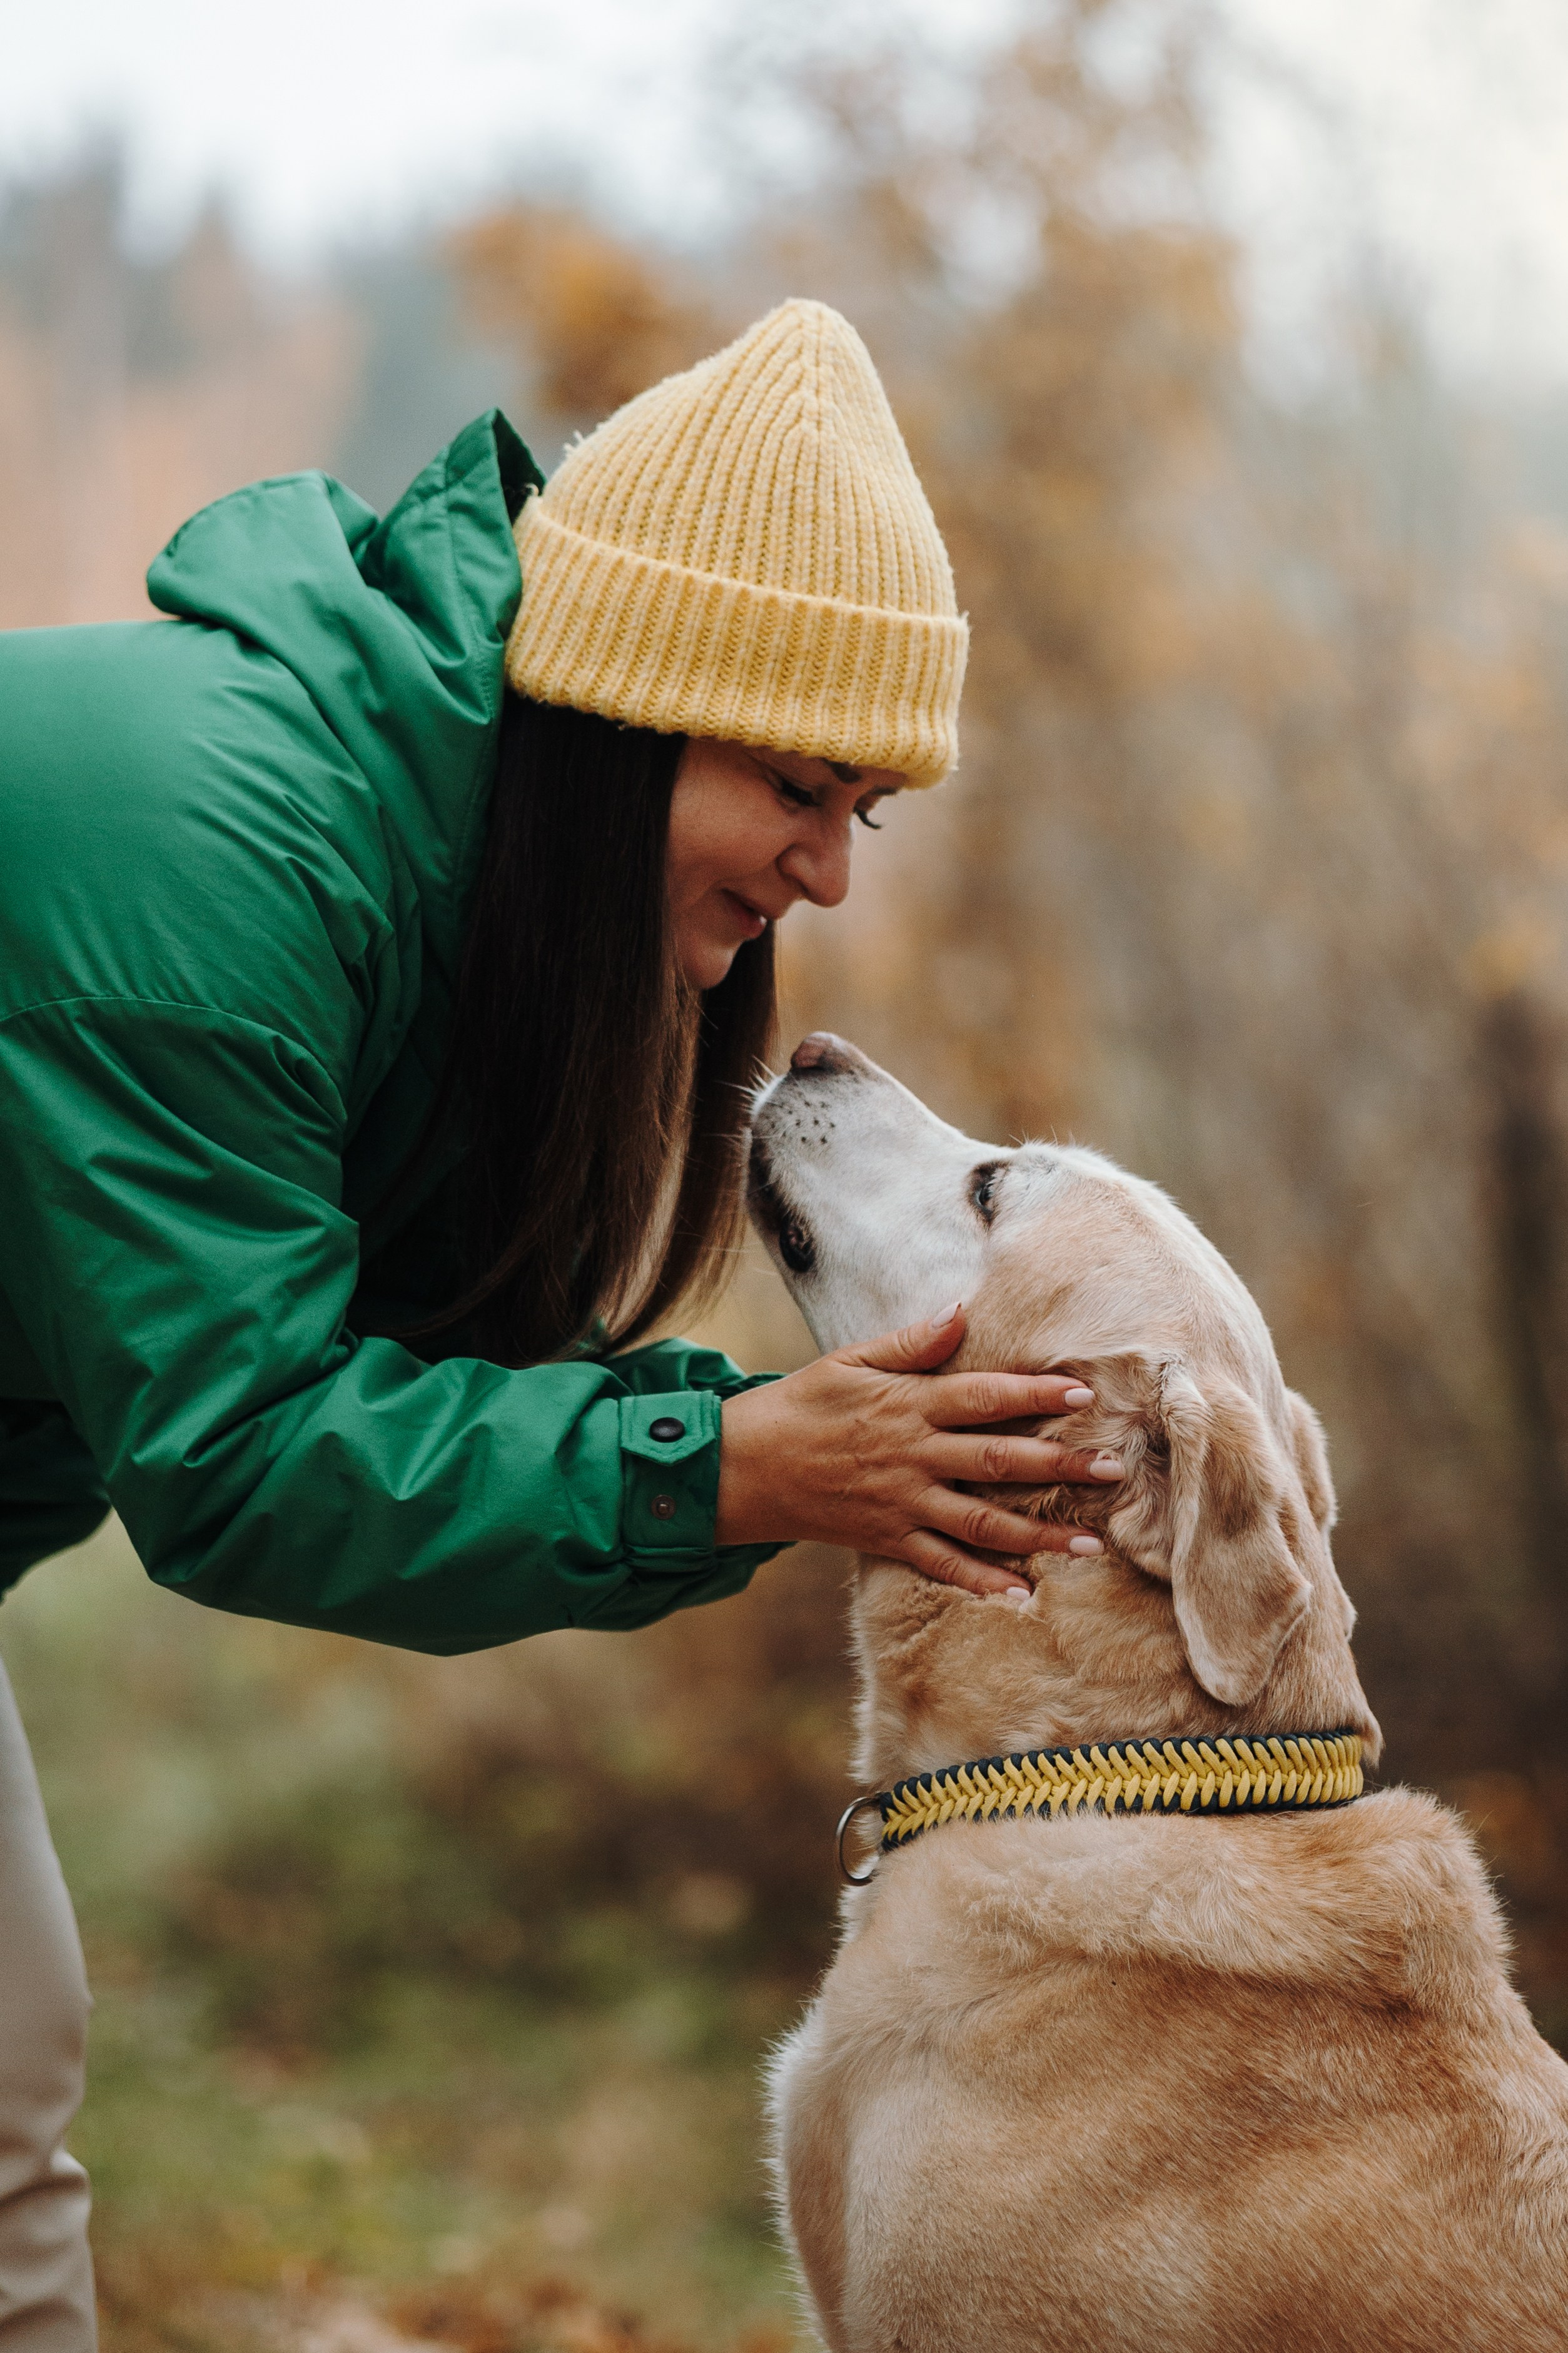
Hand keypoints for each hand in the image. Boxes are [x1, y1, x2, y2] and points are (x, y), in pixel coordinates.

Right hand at [715, 1302, 1123, 1598]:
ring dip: (1039, 1534)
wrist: (742, 1467)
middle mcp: (912, 1456)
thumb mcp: (850, 1360)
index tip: (1083, 1395)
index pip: (984, 1397)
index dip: (1035, 1396)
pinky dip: (982, 1583)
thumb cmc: (801, 1404)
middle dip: (1060, 1466)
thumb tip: (962, 1312)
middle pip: (997, 1461)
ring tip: (1092, 1542)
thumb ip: (912, 1343)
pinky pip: (942, 1565)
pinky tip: (1024, 1595)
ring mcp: (902, 1503)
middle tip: (1113, 1470)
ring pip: (981, 1522)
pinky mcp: (887, 1539)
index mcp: (908, 1405)